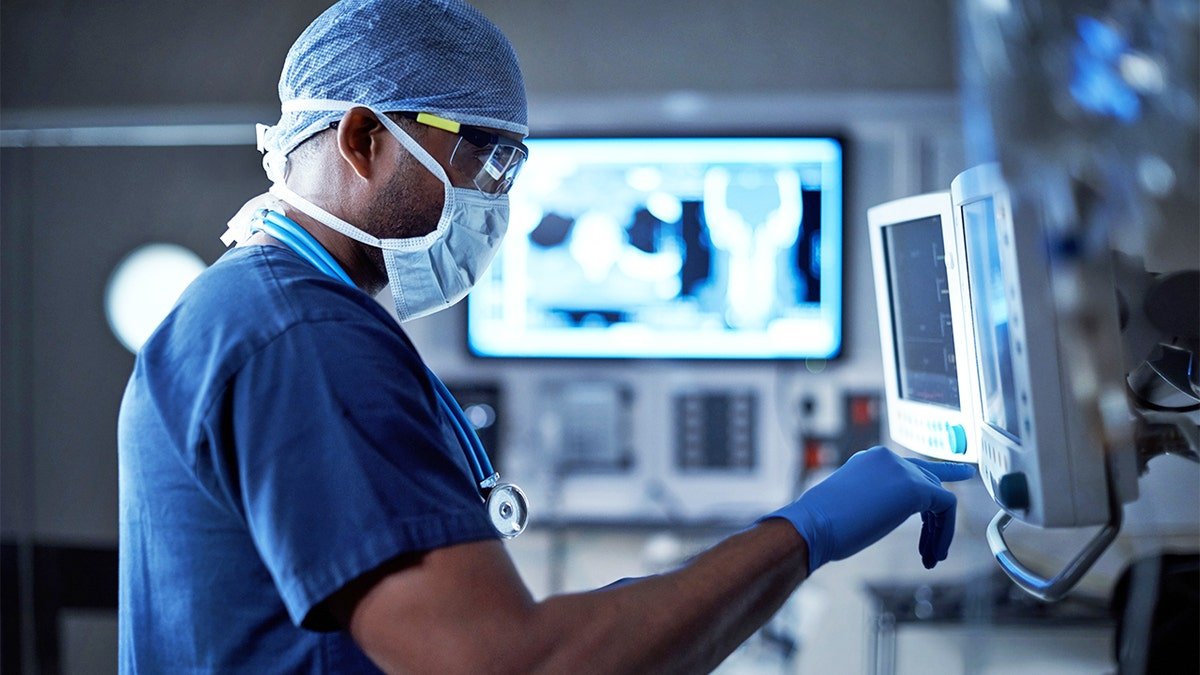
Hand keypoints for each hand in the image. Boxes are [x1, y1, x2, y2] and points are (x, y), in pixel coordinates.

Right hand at [763, 446, 975, 573]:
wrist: (814, 525)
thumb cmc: (824, 525)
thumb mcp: (853, 503)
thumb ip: (876, 499)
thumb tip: (887, 512)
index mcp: (871, 460)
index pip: (909, 468)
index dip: (933, 482)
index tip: (958, 479)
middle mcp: (889, 458)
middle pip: (929, 482)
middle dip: (936, 519)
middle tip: (934, 549)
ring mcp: (902, 470)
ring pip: (939, 497)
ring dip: (939, 531)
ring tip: (931, 558)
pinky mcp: (915, 487)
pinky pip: (946, 507)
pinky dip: (944, 533)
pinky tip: (934, 554)